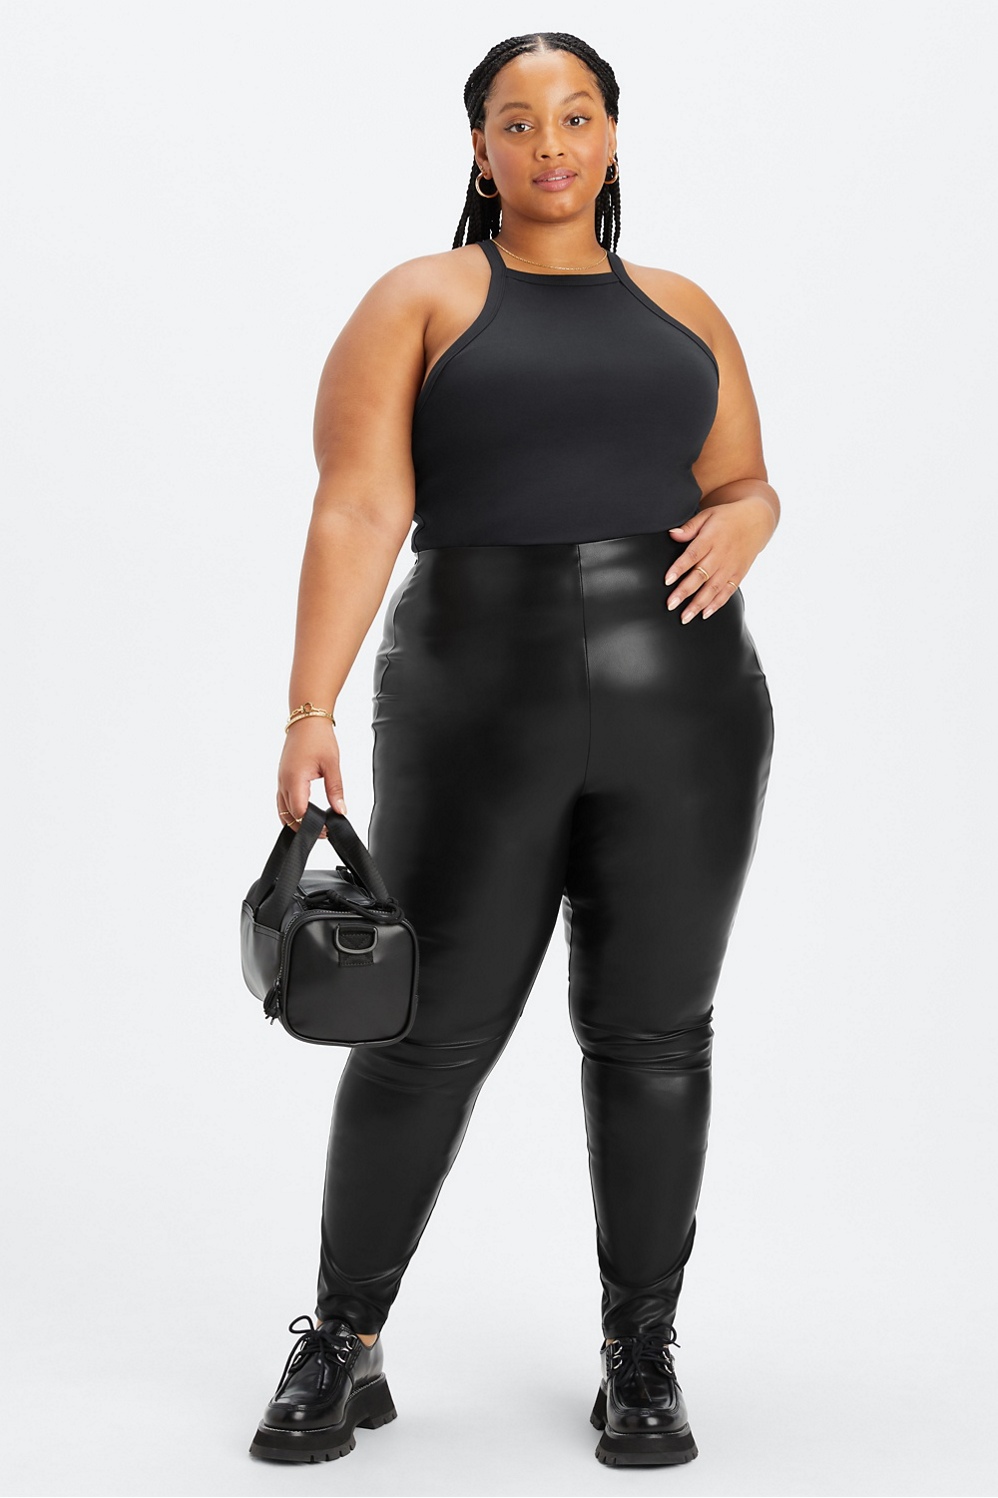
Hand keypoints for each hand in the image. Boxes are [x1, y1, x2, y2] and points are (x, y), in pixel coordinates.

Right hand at [277, 719, 346, 838]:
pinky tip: (306, 814)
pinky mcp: (282, 778)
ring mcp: (280, 781)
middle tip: (325, 832)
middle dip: (305, 827)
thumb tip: (341, 811)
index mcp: (294, 779)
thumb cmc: (319, 738)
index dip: (313, 825)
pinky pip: (282, 801)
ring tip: (316, 825)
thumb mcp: (332, 765)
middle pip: (289, 816)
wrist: (306, 720)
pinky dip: (291, 811)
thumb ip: (336, 790)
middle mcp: (283, 782)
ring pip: (282, 811)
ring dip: (296, 821)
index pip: (299, 812)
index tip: (328, 830)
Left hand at [665, 497, 774, 622]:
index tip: (667, 580)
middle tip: (670, 605)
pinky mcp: (738, 574)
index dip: (680, 568)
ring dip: (698, 604)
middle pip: (701, 576)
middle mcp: (721, 554)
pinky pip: (727, 592)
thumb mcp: (707, 515)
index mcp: (711, 538)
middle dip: (685, 592)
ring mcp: (731, 566)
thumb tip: (672, 534)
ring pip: (713, 589)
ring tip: (685, 617)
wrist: (756, 521)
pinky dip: (717, 604)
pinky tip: (705, 614)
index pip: (693, 555)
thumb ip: (689, 527)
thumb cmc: (727, 518)